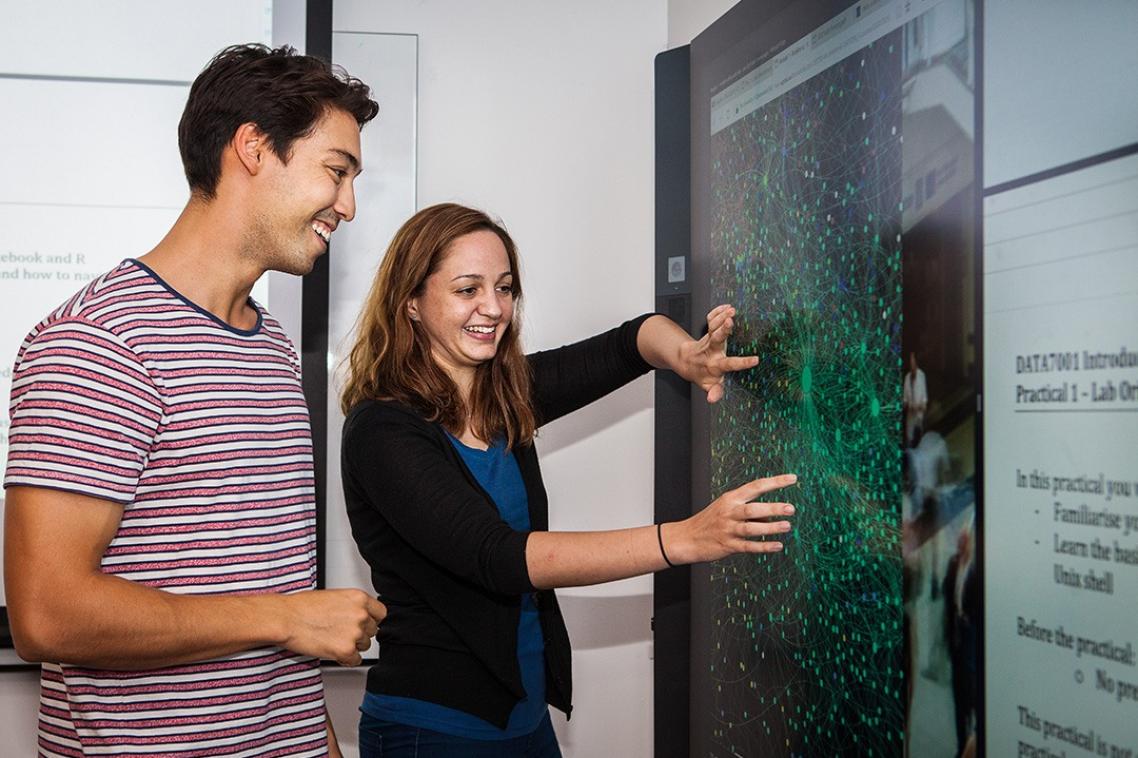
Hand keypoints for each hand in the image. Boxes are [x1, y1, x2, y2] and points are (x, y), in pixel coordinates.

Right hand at [279, 589, 385, 665]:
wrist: (286, 618)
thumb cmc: (303, 607)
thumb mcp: (335, 597)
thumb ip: (352, 606)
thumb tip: (360, 615)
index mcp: (359, 598)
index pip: (381, 613)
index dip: (371, 620)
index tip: (364, 624)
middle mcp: (361, 615)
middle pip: (373, 631)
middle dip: (359, 634)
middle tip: (341, 633)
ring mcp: (355, 633)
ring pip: (364, 646)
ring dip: (352, 646)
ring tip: (333, 640)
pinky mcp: (346, 650)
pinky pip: (355, 660)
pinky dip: (345, 659)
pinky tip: (333, 651)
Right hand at [664, 474, 796, 563]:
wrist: (686, 538)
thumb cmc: (709, 522)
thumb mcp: (726, 509)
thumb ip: (749, 512)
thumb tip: (771, 518)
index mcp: (730, 498)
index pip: (756, 486)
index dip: (775, 482)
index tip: (792, 479)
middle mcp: (729, 512)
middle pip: (753, 508)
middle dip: (774, 508)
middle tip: (791, 509)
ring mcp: (727, 529)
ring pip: (752, 528)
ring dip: (771, 527)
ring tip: (787, 526)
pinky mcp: (727, 545)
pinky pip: (748, 546)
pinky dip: (764, 546)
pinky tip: (777, 545)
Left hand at [676, 305, 757, 402]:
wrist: (686, 361)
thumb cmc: (701, 374)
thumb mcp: (707, 386)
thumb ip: (713, 392)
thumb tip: (713, 400)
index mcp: (715, 364)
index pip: (730, 364)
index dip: (743, 363)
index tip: (756, 360)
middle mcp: (712, 350)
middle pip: (717, 339)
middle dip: (723, 330)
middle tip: (730, 322)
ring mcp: (709, 339)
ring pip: (713, 326)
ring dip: (722, 317)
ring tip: (732, 310)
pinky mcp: (708, 331)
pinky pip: (711, 319)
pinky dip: (717, 311)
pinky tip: (727, 306)